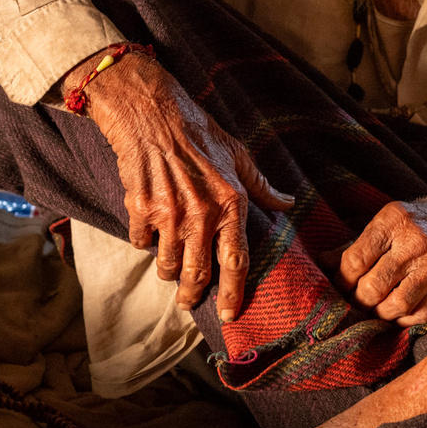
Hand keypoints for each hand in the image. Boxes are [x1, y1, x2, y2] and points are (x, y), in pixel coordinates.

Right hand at [72, 51, 294, 320]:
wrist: (150, 112)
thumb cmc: (198, 132)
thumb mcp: (238, 155)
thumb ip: (261, 187)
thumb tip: (287, 204)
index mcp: (230, 203)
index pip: (236, 262)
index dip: (233, 294)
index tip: (228, 315)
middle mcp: (200, 214)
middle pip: (197, 274)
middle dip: (192, 296)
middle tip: (189, 304)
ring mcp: (168, 214)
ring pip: (166, 265)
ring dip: (168, 272)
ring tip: (168, 270)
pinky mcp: (139, 209)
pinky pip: (141, 242)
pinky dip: (144, 242)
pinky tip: (148, 232)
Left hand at [339, 192, 426, 326]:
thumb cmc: (425, 219)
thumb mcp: (390, 220)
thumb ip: (356, 243)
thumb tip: (322, 262)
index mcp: (393, 220)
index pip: (355, 259)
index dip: (341, 280)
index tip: (338, 286)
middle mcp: (415, 242)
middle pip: (373, 286)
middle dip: (358, 300)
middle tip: (354, 302)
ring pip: (395, 304)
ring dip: (379, 313)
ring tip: (374, 309)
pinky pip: (421, 313)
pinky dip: (404, 319)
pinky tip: (398, 313)